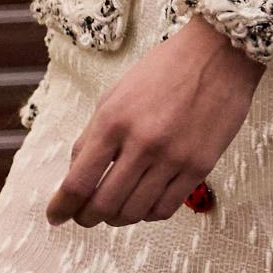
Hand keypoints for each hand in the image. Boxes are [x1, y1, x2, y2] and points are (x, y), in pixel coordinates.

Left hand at [46, 16, 263, 225]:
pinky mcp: (199, 166)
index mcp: (112, 121)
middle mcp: (141, 143)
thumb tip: (75, 173)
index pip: (78, 182)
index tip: (55, 217)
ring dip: (118, 218)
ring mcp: (172, 157)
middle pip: (103, 205)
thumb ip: (93, 136)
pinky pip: (166, 208)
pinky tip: (144, 204)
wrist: (217, 54)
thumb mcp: (115, 95)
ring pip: (134, 212)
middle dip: (87, 218)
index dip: (61, 208)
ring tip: (115, 211)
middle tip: (84, 217)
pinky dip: (148, 214)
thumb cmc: (163, 70)